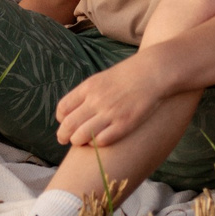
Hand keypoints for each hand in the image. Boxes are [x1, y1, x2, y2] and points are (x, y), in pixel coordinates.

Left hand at [54, 54, 170, 149]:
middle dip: (63, 135)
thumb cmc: (128, 75)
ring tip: (80, 142)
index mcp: (88, 87)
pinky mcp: (125, 124)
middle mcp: (96, 100)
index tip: (64, 123)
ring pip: (81, 136)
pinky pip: (101, 141)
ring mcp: (110, 113)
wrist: (153, 71)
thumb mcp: (101, 78)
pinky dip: (95, 144)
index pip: (63, 109)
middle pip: (68, 125)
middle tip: (64, 139)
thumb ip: (87, 94)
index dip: (61, 119)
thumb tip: (73, 112)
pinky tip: (98, 141)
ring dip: (77, 141)